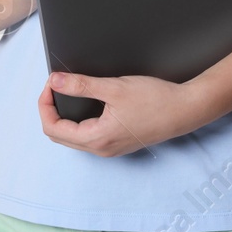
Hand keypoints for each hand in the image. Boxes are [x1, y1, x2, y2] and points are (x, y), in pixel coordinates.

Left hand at [37, 71, 218, 157]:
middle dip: (51, 110)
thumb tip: (55, 81)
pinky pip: (87, 136)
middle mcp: (102, 149)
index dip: (45, 104)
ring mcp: (110, 148)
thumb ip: (81, 85)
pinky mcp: (118, 143)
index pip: (53, 128)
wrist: (186, 110)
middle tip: (55, 85)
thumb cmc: (156, 100)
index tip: (50, 83)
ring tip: (65, 91)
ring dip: (63, 116)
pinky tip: (83, 102)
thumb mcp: (114, 88)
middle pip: (59, 135)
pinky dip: (77, 120)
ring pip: (73, 137)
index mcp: (98, 139)